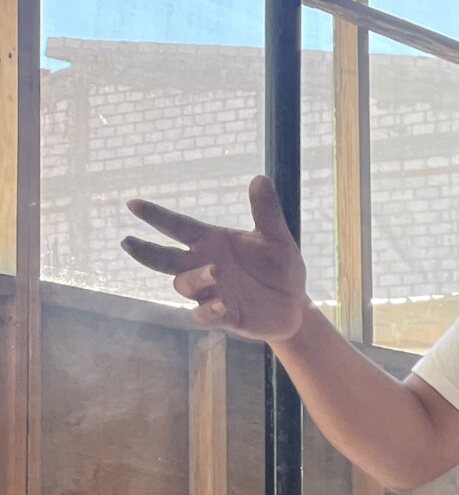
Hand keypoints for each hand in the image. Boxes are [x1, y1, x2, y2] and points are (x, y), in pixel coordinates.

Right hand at [119, 176, 309, 341]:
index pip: (177, 226)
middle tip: (127, 242)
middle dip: (145, 251)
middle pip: (164, 258)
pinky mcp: (224, 316)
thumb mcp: (276, 239)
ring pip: (184, 285)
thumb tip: (260, 178)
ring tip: (215, 271)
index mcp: (211, 242)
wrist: (294, 304)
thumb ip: (266, 212)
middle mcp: (203, 265)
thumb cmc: (278, 268)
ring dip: (195, 278)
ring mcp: (211, 292)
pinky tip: (220, 304)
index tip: (133, 204)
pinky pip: (204, 315)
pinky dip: (208, 310)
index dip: (155, 216)